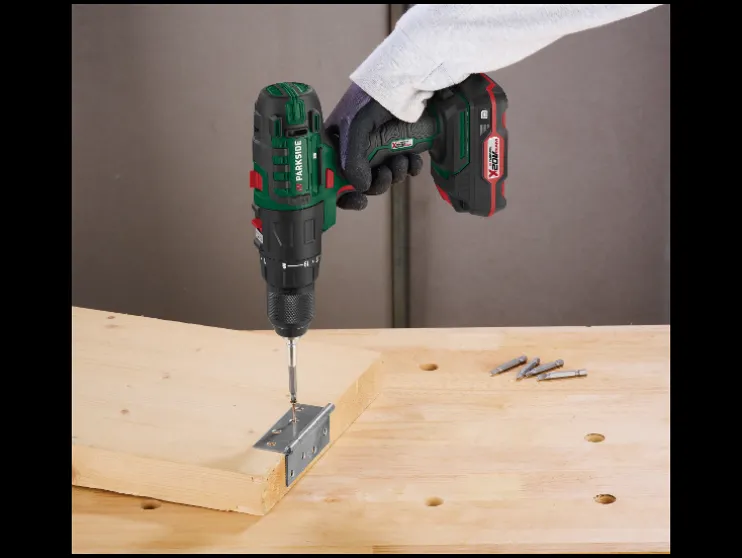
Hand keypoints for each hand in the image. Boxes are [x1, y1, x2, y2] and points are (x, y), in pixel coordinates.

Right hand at [325, 83, 422, 209]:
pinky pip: (404, 168)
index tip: (356, 200)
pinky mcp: (402, 145)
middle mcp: (356, 145)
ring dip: (394, 175)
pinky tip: (412, 160)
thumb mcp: (357, 125)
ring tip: (401, 162)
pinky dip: (409, 168)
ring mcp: (380, 146)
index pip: (331, 175)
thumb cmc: (378, 93)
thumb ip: (352, 160)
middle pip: (361, 181)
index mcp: (337, 139)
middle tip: (385, 175)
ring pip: (384, 176)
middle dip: (376, 183)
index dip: (341, 192)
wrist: (414, 78)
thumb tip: (359, 187)